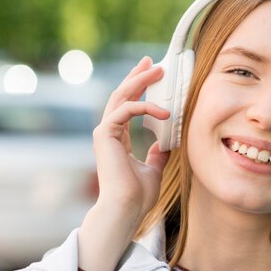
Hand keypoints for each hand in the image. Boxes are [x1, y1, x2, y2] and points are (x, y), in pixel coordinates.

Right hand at [78, 57, 170, 270]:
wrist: (127, 208)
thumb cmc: (138, 195)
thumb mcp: (154, 169)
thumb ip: (158, 154)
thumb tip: (166, 143)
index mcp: (119, 139)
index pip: (129, 106)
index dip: (139, 88)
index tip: (152, 74)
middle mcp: (110, 132)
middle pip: (122, 95)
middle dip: (137, 77)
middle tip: (152, 62)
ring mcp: (105, 132)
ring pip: (121, 97)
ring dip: (139, 81)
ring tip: (157, 70)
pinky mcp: (105, 134)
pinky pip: (125, 110)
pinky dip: (145, 107)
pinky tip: (164, 112)